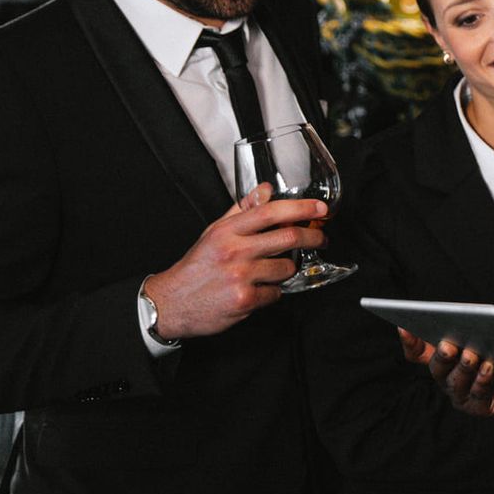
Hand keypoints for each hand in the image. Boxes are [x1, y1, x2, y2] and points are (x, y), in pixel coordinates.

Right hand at [142, 184, 325, 339]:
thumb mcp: (214, 233)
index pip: (270, 212)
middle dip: (313, 237)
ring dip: (285, 270)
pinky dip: (272, 292)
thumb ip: (241, 211)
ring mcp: (240, 276)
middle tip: (321, 239)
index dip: (300, 208)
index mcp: (227, 231)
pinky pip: (276, 293)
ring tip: (269, 271)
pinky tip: (257, 290)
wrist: (172, 303)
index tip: (320, 208)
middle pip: (288, 237)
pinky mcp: (245, 300)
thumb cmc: (197, 267)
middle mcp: (234, 251)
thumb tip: (265, 190)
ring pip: (286, 268)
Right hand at [397, 333, 493, 423]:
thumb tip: (466, 315)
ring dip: (463, 367)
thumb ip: (473, 326)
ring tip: (472, 355)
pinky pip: (478, 394)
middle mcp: (448, 379)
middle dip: (442, 355)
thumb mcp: (489, 336)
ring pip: (455, 382)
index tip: (404, 326)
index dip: (409, 342)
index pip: (419, 352)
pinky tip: (488, 368)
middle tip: (448, 344)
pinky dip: (482, 380)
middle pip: (437, 367)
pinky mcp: (481, 407)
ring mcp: (462, 396)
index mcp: (445, 360)